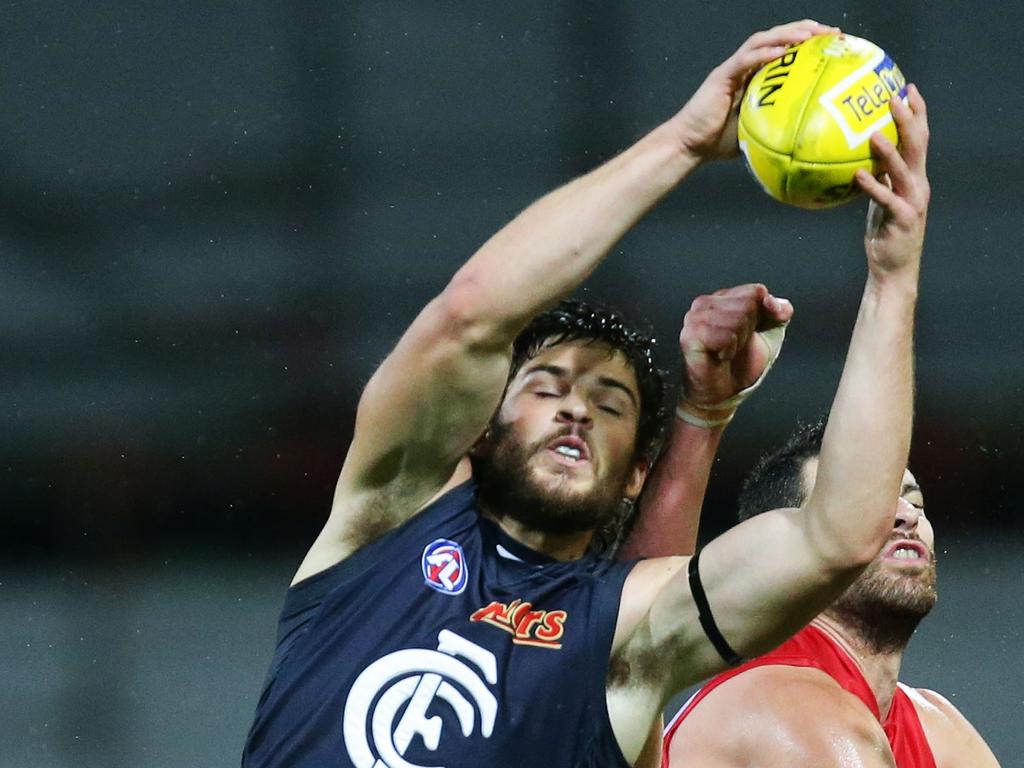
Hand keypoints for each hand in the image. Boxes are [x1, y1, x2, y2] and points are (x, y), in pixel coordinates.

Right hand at [672, 20, 838, 161]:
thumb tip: (810, 134)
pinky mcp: (721, 76)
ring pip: (762, 41)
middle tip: (832, 33)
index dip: (811, 43)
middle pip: (779, 37)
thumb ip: (779, 124)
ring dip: (788, 34)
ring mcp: (733, 68)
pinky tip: (781, 52)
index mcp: (757, 76)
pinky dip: (764, 53)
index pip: (786, 50)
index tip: (836, 44)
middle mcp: (746, 66)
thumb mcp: (760, 130)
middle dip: (807, 30)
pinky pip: (745, 60)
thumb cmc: (721, 142)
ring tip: (810, 35)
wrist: (691, 145)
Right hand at [679, 284, 792, 411]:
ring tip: (727, 351)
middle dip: (749, 330)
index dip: (764, 313)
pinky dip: (728, 351)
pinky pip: (726, 337)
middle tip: (736, 345)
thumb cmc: (742, 363)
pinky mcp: (690, 336)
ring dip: (739, 342)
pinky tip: (719, 356)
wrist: (725, 393)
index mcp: (722, 297)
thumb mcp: (770, 334)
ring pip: (738, 320)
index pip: (755, 291)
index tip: (753, 332)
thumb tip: (776, 304)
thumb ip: (779, 313)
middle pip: (748, 305)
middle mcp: (705, 303)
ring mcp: (694, 318)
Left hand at [855, 84, 929, 279]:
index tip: (908, 88)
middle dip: (908, 119)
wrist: (893, 267)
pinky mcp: (901, 219)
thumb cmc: (884, 231)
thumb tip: (858, 155)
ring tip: (874, 132)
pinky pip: (885, 198)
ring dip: (889, 150)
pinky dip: (873, 185)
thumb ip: (878, 176)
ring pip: (904, 170)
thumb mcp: (882, 199)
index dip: (918, 112)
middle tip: (895, 97)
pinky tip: (858, 174)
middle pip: (917, 145)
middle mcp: (919, 185)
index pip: (920, 138)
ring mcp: (912, 201)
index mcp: (916, 177)